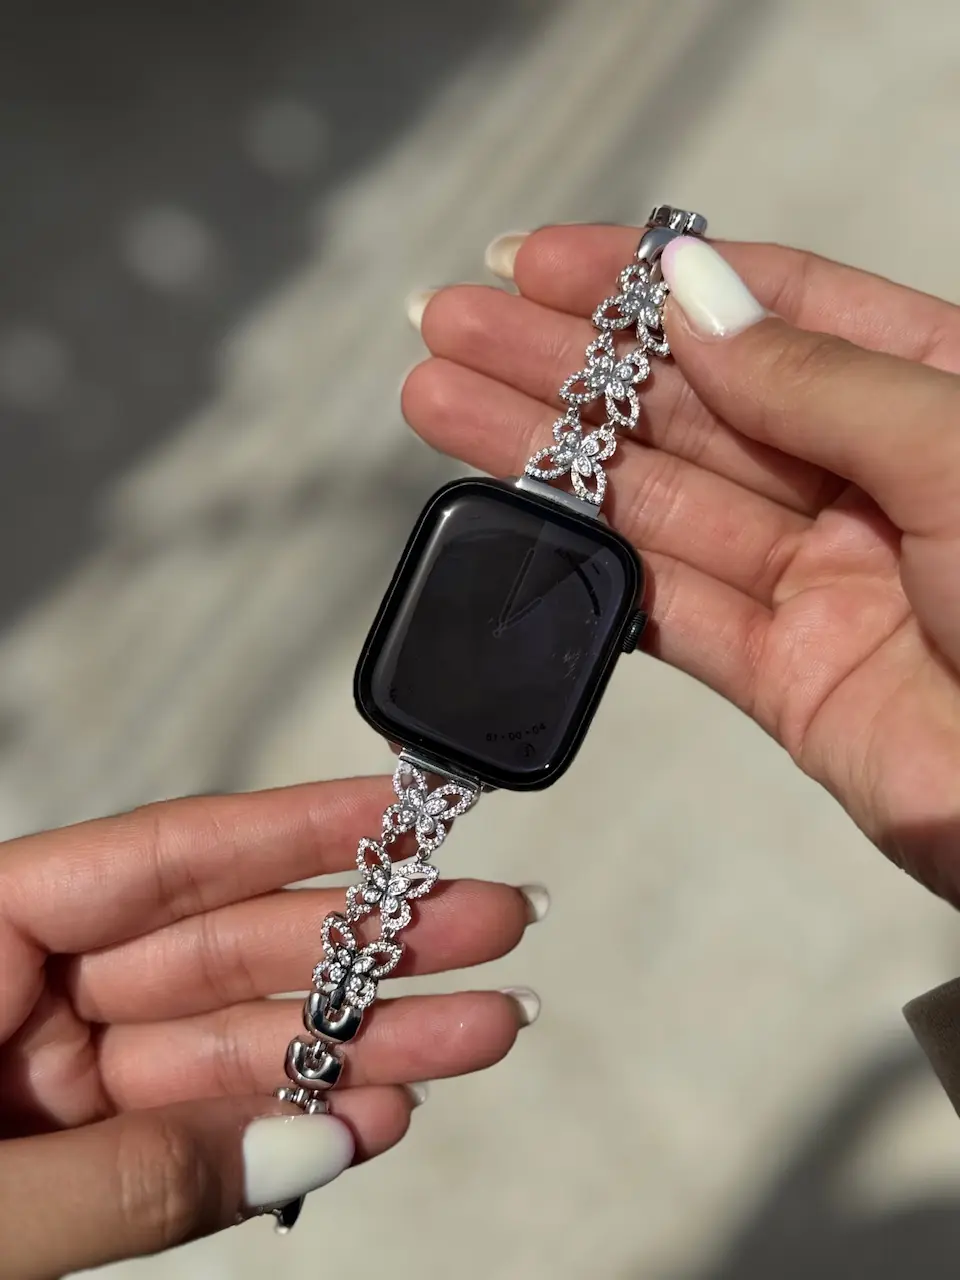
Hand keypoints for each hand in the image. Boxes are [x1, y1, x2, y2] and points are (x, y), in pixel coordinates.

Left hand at [0, 778, 538, 1276]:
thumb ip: (127, 1182)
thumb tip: (310, 1144)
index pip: (161, 860)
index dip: (295, 829)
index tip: (401, 810)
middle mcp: (26, 998)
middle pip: (228, 950)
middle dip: (368, 941)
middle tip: (489, 923)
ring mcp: (60, 1085)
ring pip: (240, 1047)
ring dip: (364, 1040)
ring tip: (483, 1026)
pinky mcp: (81, 1165)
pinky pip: (207, 1139)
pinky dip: (297, 1131)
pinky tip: (384, 1108)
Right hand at [401, 225, 959, 902]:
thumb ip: (822, 379)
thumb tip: (695, 296)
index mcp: (936, 393)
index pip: (769, 309)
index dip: (648, 281)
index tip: (539, 262)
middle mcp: (871, 479)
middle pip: (693, 403)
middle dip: (567, 362)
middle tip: (452, 325)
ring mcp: (824, 579)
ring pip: (660, 501)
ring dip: (549, 455)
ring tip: (440, 402)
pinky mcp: (785, 676)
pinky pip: (668, 608)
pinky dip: (589, 567)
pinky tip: (515, 519)